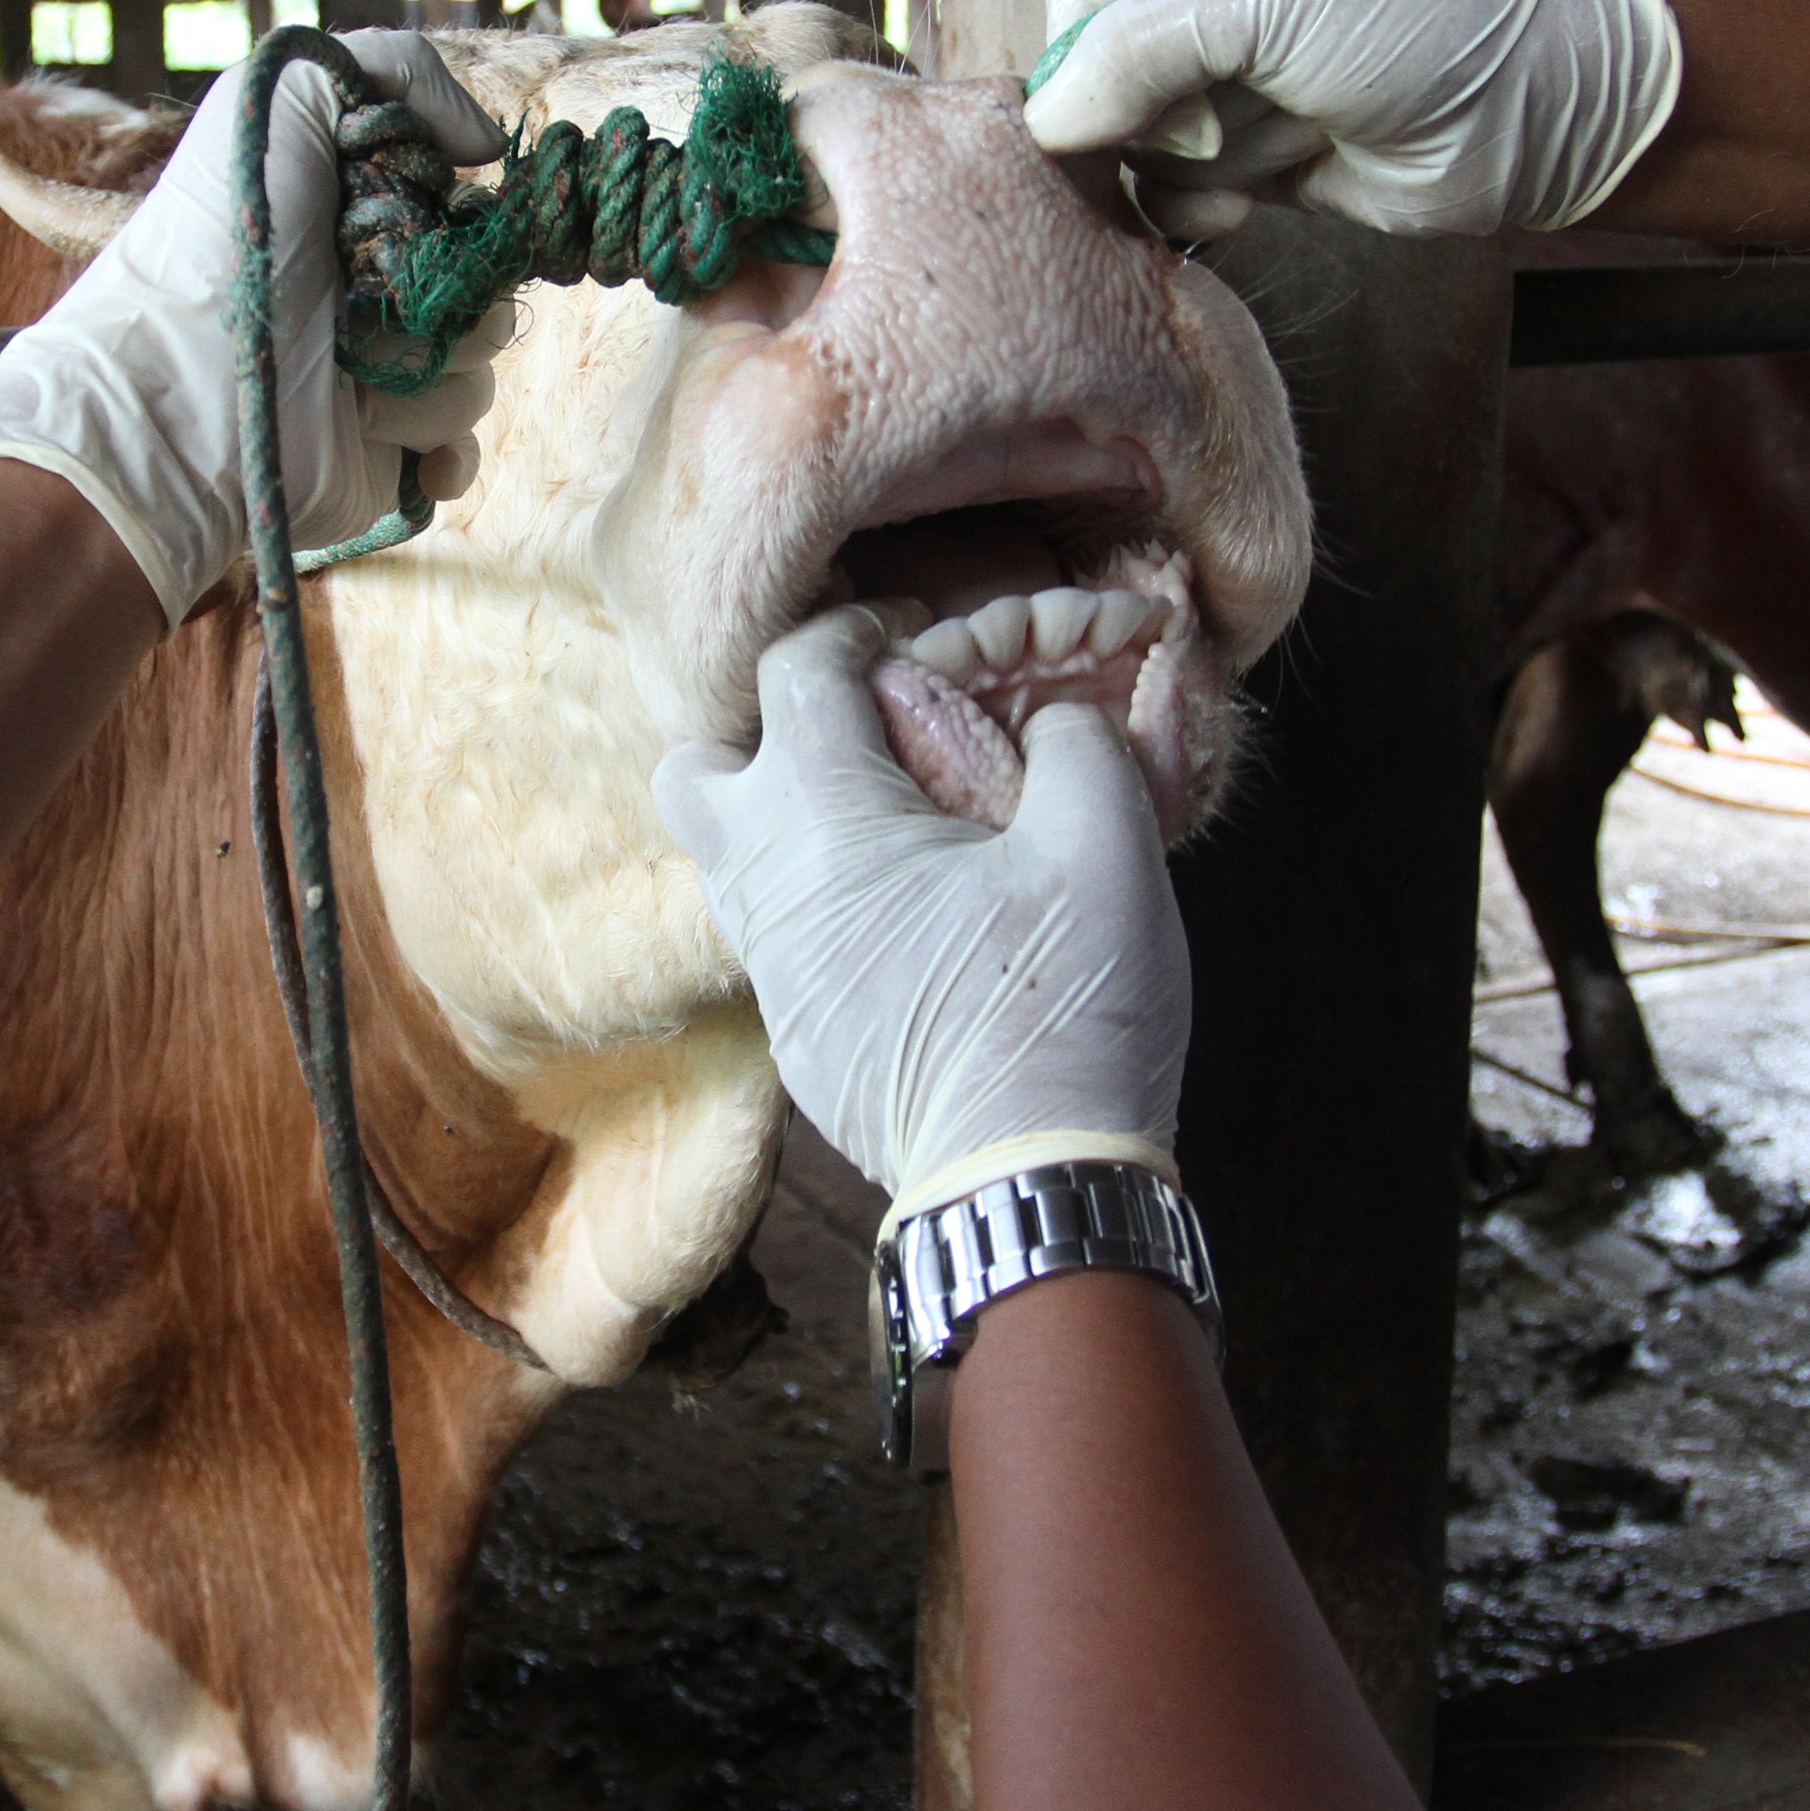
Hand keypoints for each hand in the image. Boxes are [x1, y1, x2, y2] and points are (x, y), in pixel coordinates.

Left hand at [0, 33, 509, 620]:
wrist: (184, 387)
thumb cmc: (229, 233)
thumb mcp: (285, 92)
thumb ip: (396, 66)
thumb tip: (487, 144)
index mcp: (359, 216)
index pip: (470, 208)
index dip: (467, 211)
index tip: (432, 212)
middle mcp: (374, 294)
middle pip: (490, 290)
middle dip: (457, 296)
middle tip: (377, 301)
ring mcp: (382, 378)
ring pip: (481, 373)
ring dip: (428, 373)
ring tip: (352, 376)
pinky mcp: (382, 455)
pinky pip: (460, 452)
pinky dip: (438, 453)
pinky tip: (386, 440)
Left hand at [653, 607, 1191, 1218]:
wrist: (1029, 1182)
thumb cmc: (1068, 1010)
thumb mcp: (1110, 848)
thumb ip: (1081, 745)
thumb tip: (1057, 714)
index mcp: (824, 818)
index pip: (796, 670)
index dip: (856, 628)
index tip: (914, 634)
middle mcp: (767, 886)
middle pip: (699, 766)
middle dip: (768, 728)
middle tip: (866, 732)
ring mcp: (771, 970)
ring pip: (727, 857)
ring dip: (788, 814)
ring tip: (891, 817)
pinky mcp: (797, 1033)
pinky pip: (776, 931)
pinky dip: (818, 895)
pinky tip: (908, 910)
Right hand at [1020, 0, 1681, 241]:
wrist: (1535, 99)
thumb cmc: (1409, 10)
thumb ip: (1132, 50)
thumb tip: (1043, 122)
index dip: (1080, 53)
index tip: (1111, 101)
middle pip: (1104, 74)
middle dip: (1149, 114)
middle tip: (1209, 121)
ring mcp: (1241, 74)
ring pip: (1145, 140)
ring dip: (1196, 161)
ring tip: (1272, 144)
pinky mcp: (1265, 151)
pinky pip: (1186, 190)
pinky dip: (1208, 205)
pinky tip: (1256, 204)